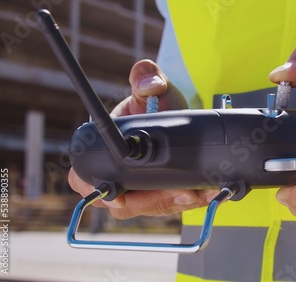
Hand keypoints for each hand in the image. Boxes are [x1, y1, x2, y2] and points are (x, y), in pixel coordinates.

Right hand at [68, 59, 218, 218]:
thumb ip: (148, 78)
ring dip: (175, 203)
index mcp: (105, 151)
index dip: (100, 192)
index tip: (121, 197)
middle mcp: (120, 175)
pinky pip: (175, 204)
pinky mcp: (165, 193)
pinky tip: (209, 193)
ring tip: (197, 193)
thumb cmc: (159, 103)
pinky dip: (193, 201)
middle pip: (125, 204)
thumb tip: (149, 82)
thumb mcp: (155, 88)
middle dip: (152, 202)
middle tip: (179, 192)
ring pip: (152, 208)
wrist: (180, 115)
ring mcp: (143, 188)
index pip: (85, 180)